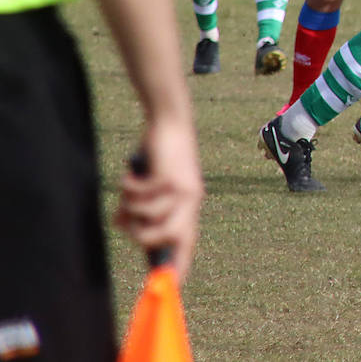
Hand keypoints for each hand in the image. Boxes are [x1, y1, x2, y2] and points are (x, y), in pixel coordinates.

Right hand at [114, 120, 203, 283]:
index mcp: (189, 208)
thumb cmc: (160, 158)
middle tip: (125, 220)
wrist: (171, 123)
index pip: (187, 243)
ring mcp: (182, 190)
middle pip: (165, 239)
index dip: (179, 265)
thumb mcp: (151, 187)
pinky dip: (128, 189)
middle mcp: (190, 202)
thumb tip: (120, 224)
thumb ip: (140, 208)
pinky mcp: (170, 176)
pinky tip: (129, 176)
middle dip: (139, 236)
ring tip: (128, 192)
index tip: (170, 285)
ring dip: (130, 207)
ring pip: (149, 218)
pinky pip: (141, 196)